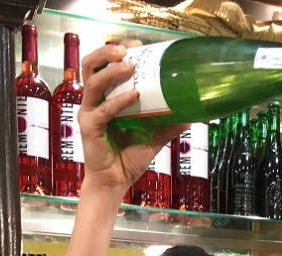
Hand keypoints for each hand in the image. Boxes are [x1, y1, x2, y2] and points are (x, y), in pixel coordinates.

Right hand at [79, 42, 180, 192]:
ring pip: (92, 81)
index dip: (118, 51)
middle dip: (107, 52)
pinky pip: (103, 110)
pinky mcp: (89, 128)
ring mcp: (90, 113)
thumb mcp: (154, 139)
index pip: (105, 65)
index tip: (138, 46)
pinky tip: (134, 95)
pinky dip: (119, 101)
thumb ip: (168, 125)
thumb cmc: (128, 160)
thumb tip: (191, 115)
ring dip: (111, 70)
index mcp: (106, 97)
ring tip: (129, 64)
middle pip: (90, 65)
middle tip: (127, 49)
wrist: (115, 183)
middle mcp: (95, 101)